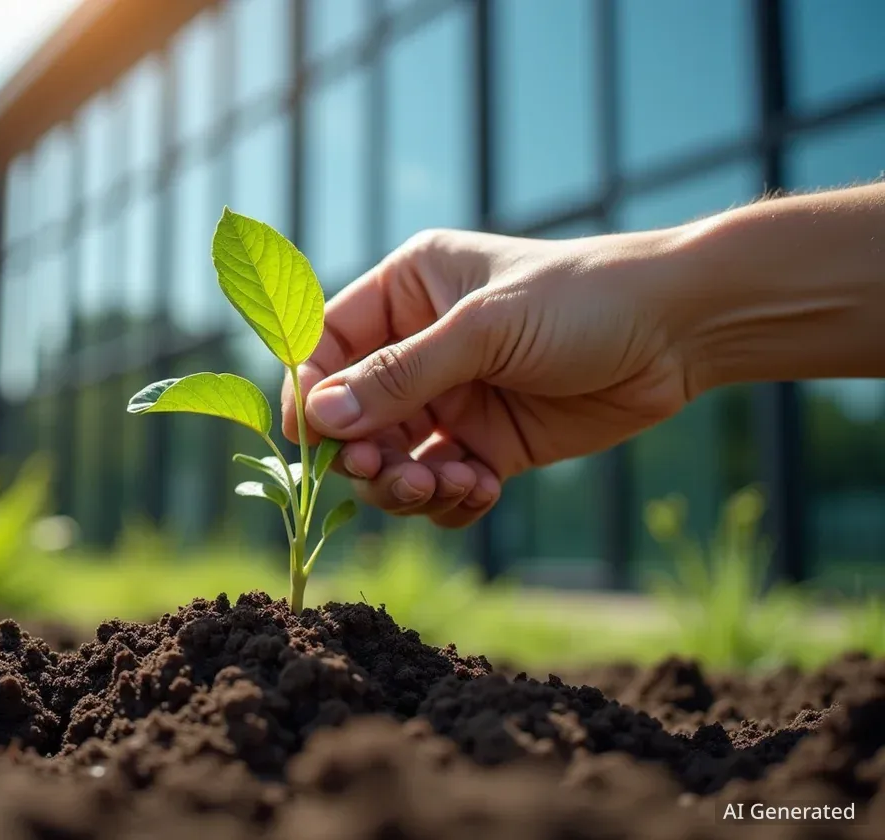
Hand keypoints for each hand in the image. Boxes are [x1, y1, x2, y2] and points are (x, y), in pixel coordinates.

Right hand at [281, 227, 692, 528]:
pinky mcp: (488, 444)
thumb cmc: (582, 300)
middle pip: (353, 415)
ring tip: (441, 486)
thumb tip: (319, 417)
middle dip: (364, 453)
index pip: (327, 346)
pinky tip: (483, 490)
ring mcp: (453, 399)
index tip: (316, 441)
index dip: (312, 395)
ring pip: (393, 459)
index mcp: (406, 291)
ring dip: (405, 484)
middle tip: (391, 474)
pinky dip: (450, 499)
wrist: (680, 331)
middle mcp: (419, 345)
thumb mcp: (484, 329)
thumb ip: (400, 375)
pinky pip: (442, 485)